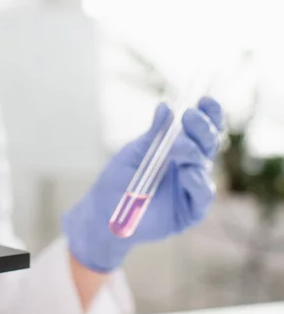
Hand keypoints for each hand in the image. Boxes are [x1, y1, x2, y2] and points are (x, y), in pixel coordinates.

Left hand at [63, 97, 223, 272]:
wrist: (103, 213)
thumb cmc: (117, 180)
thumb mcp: (133, 153)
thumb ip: (152, 135)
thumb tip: (166, 107)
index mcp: (179, 149)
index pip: (202, 128)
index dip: (209, 113)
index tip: (204, 100)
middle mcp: (190, 166)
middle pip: (209, 142)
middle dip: (203, 127)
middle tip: (190, 116)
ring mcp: (192, 188)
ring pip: (205, 165)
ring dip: (195, 153)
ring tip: (178, 149)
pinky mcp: (191, 211)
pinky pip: (203, 195)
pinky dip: (197, 182)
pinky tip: (187, 173)